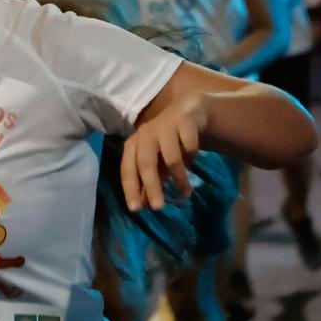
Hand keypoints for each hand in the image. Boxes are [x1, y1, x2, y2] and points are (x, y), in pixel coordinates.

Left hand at [120, 94, 208, 211]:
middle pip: (146, 162)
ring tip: (185, 194)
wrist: (187, 111)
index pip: (128, 168)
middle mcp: (146, 134)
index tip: (135, 209)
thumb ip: (148, 181)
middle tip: (158, 207)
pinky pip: (190, 146)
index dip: (130, 188)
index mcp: (134, 144)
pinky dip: (192, 158)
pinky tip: (192, 160)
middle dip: (152, 186)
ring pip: (171, 157)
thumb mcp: (156, 162)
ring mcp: (165, 126)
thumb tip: (142, 205)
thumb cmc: (167, 142)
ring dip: (179, 178)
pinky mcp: (185, 121)